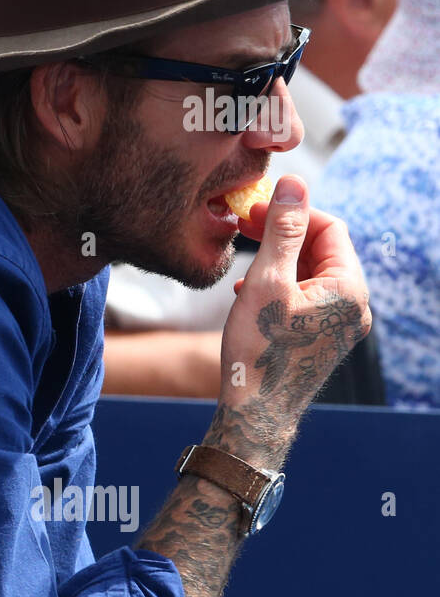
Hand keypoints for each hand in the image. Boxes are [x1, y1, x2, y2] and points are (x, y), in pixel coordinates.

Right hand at [213, 174, 369, 465]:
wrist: (256, 413)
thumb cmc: (259, 350)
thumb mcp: (266, 282)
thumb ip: (282, 231)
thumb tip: (294, 184)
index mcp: (349, 289)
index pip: (328, 228)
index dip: (291, 213)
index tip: (252, 212)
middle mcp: (354, 306)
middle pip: (321, 250)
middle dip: (282, 237)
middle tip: (244, 230)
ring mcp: (340, 325)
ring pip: (310, 274)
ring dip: (277, 262)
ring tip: (242, 267)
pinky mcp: (322, 338)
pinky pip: (305, 298)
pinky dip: (279, 287)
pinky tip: (249, 294)